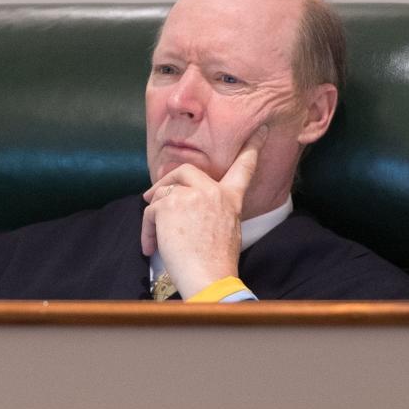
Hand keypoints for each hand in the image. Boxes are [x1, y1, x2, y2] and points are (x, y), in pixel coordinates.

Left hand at [141, 125, 268, 298]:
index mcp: (230, 198)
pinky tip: (150, 247)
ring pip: (162, 194)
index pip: (244, 168)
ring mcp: (190, 195)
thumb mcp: (227, 230)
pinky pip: (150, 211)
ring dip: (154, 217)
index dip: (252, 148)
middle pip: (184, 170)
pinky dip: (146, 230)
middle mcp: (212, 191)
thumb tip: (190, 205)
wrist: (208, 278)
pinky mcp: (169, 204)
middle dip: (165, 180)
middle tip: (151, 196)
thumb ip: (214, 210)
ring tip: (155, 240)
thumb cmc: (217, 263)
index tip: (261, 130)